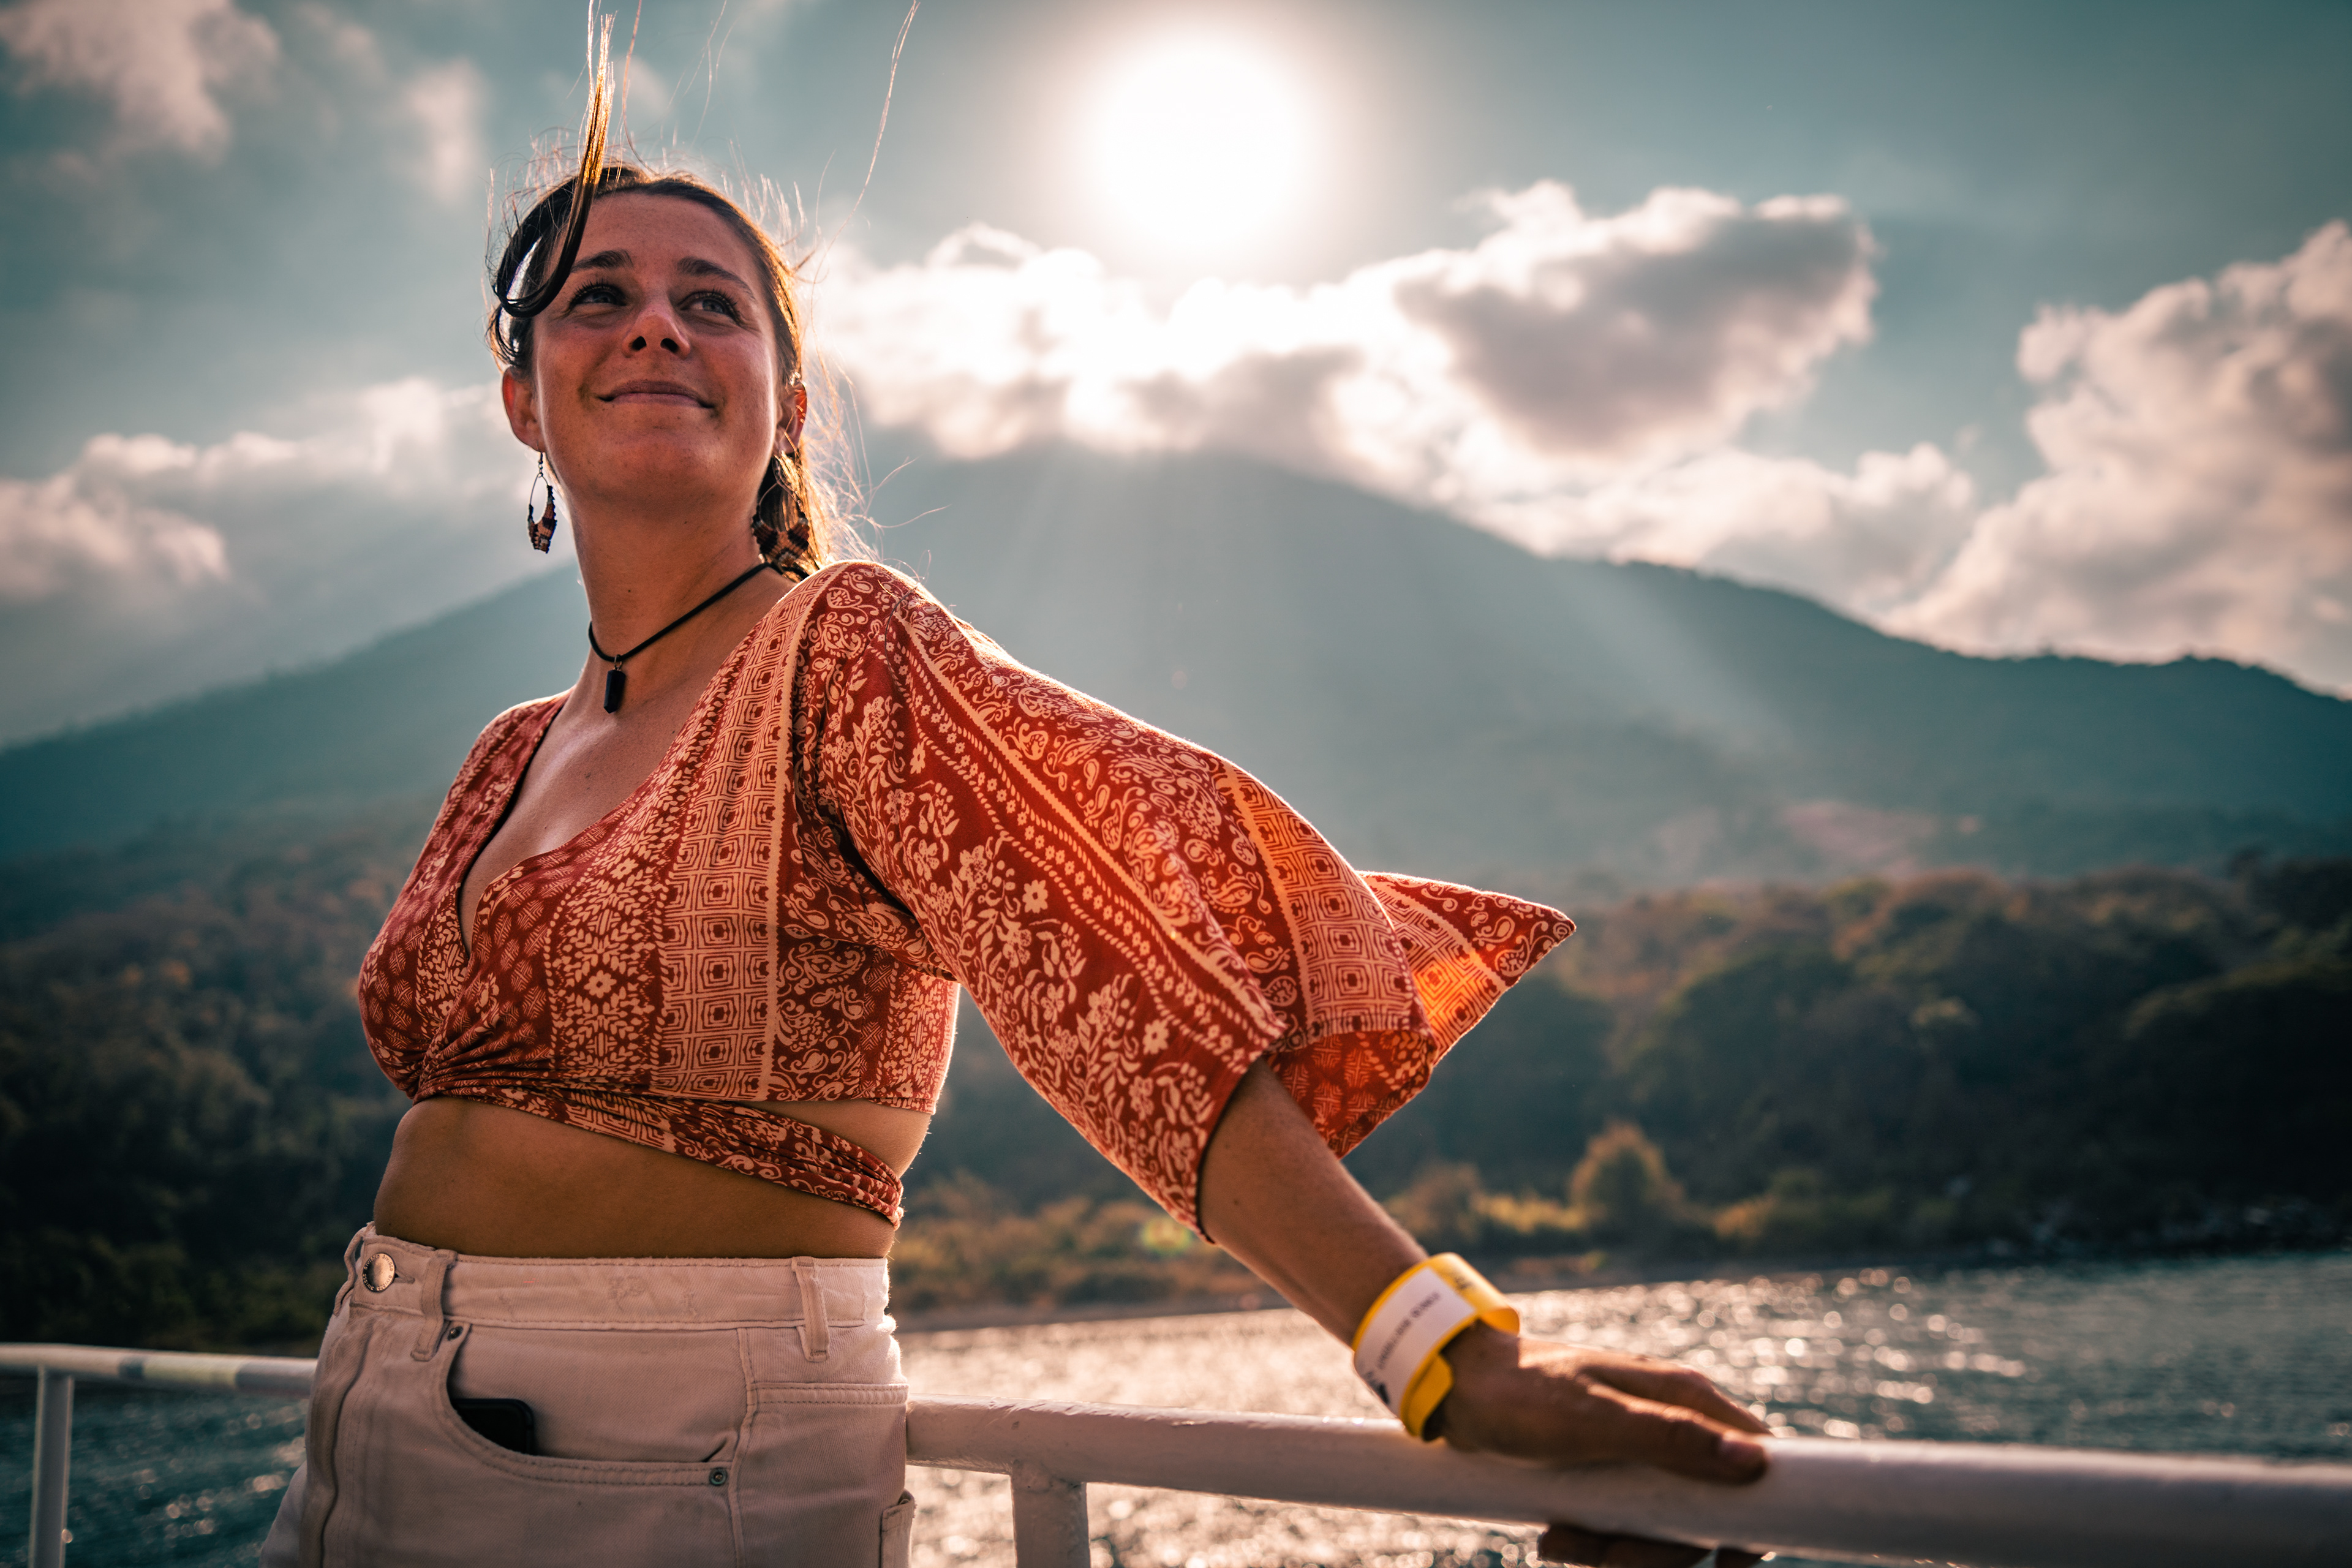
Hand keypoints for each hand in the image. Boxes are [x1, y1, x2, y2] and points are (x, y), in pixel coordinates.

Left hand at [1428, 1324, 1771, 1567]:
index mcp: (1682, 1398)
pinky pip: (1621, 1519)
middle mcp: (1670, 1420)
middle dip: (1660, 1549)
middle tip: (1607, 1557)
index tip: (1729, 1560)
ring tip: (1558, 1542)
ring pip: (1659, 1523)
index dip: (1753, 1516)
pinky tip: (1554, 1535)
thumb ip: (1669, 1439)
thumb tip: (1752, 1463)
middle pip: (1704, 1510)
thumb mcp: (1591, 1420)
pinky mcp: (1607, 1467)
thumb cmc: (1518, 1393)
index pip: (1755, 1458)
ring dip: (1615, 1550)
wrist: (1454, 1385)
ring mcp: (1638, 1445)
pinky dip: (1593, 1539)